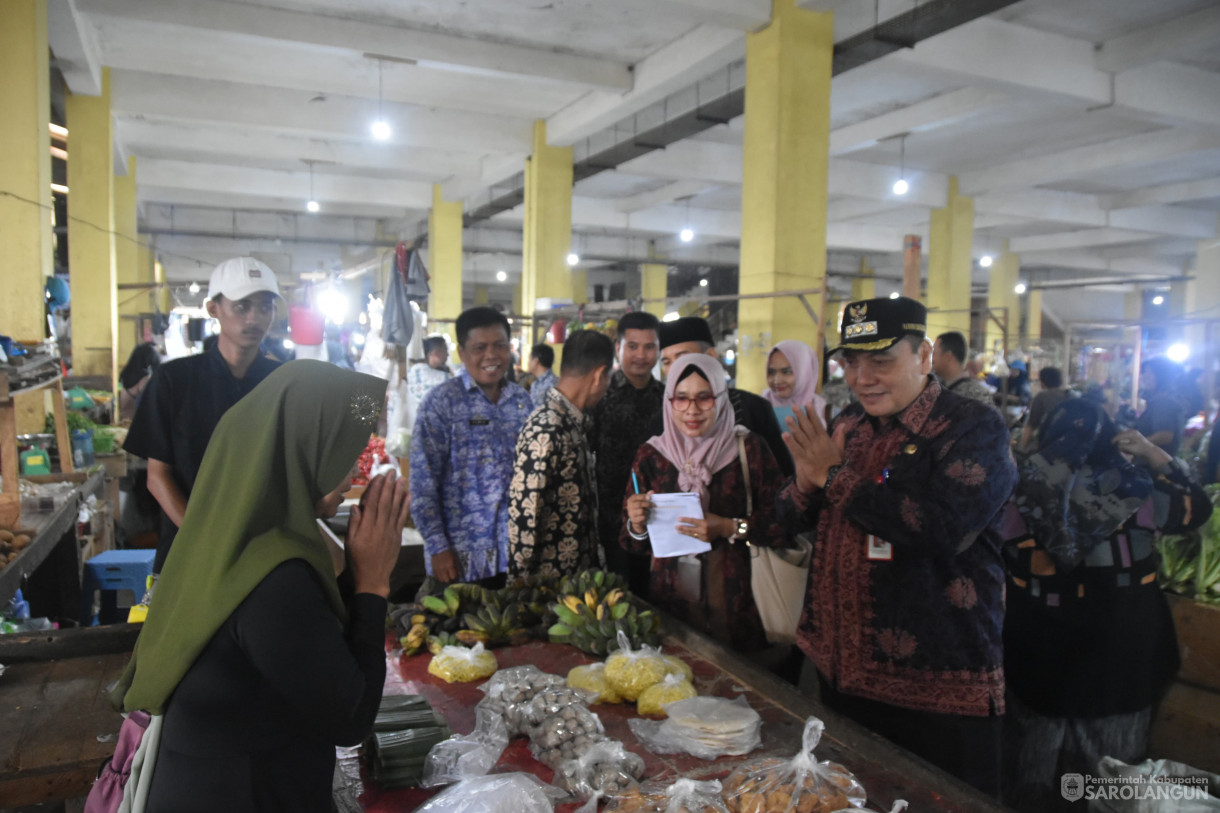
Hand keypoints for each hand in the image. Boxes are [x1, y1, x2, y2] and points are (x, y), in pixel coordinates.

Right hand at [347, 471, 410, 597]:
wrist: (373, 578)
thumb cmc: (357, 560)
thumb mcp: (350, 542)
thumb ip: (354, 523)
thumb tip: (356, 506)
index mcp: (366, 527)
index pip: (372, 503)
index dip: (376, 488)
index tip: (379, 477)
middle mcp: (379, 527)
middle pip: (385, 502)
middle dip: (389, 486)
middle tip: (392, 472)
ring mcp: (390, 531)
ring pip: (395, 508)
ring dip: (399, 492)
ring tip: (402, 479)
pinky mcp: (397, 536)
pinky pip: (402, 518)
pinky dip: (405, 506)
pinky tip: (408, 496)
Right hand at [430, 549, 459, 583]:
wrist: (439, 549)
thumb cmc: (448, 554)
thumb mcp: (455, 559)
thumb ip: (456, 567)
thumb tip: (457, 574)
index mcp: (450, 566)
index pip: (453, 577)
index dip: (455, 577)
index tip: (455, 575)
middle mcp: (443, 569)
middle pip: (447, 580)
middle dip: (450, 579)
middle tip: (450, 576)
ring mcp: (437, 570)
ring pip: (441, 580)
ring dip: (444, 579)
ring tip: (445, 576)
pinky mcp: (433, 570)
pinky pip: (436, 577)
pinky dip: (439, 577)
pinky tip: (441, 575)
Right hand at [626, 491, 653, 533]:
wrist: (636, 518)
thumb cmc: (640, 507)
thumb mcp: (643, 500)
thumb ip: (647, 495)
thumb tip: (652, 491)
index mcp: (631, 499)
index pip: (636, 497)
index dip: (643, 497)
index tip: (649, 497)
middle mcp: (629, 506)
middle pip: (639, 504)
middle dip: (647, 504)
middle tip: (652, 505)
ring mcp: (631, 513)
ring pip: (641, 511)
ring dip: (646, 511)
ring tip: (648, 511)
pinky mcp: (633, 520)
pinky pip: (642, 518)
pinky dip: (645, 517)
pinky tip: (645, 516)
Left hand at [676, 513, 730, 543]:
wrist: (724, 528)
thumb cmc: (715, 519)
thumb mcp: (708, 515)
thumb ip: (700, 515)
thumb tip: (691, 513)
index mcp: (704, 523)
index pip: (692, 521)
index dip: (685, 520)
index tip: (678, 519)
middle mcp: (703, 530)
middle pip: (690, 529)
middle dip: (682, 528)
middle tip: (676, 527)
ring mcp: (704, 536)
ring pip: (692, 534)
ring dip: (685, 533)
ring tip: (679, 531)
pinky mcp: (705, 540)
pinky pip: (696, 537)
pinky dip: (692, 535)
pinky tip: (687, 534)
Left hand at [782, 404, 844, 492]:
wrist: (832, 478)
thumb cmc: (836, 463)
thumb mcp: (840, 448)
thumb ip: (840, 435)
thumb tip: (843, 424)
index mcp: (825, 439)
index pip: (817, 423)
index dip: (812, 413)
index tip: (807, 403)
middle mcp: (817, 443)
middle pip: (807, 427)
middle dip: (801, 416)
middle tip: (794, 406)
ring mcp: (810, 451)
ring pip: (801, 437)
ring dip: (794, 427)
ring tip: (788, 417)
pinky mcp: (804, 459)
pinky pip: (796, 449)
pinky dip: (790, 442)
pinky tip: (784, 435)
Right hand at [1113, 429, 1170, 467]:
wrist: (1150, 451)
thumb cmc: (1140, 450)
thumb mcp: (1129, 448)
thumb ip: (1121, 446)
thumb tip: (1117, 445)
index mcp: (1131, 433)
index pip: (1119, 435)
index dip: (1114, 440)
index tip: (1111, 444)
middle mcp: (1132, 431)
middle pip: (1121, 434)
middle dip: (1118, 439)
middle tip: (1115, 444)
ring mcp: (1134, 432)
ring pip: (1124, 435)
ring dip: (1121, 440)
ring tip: (1121, 445)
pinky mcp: (1136, 435)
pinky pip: (1127, 436)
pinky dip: (1125, 440)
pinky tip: (1126, 444)